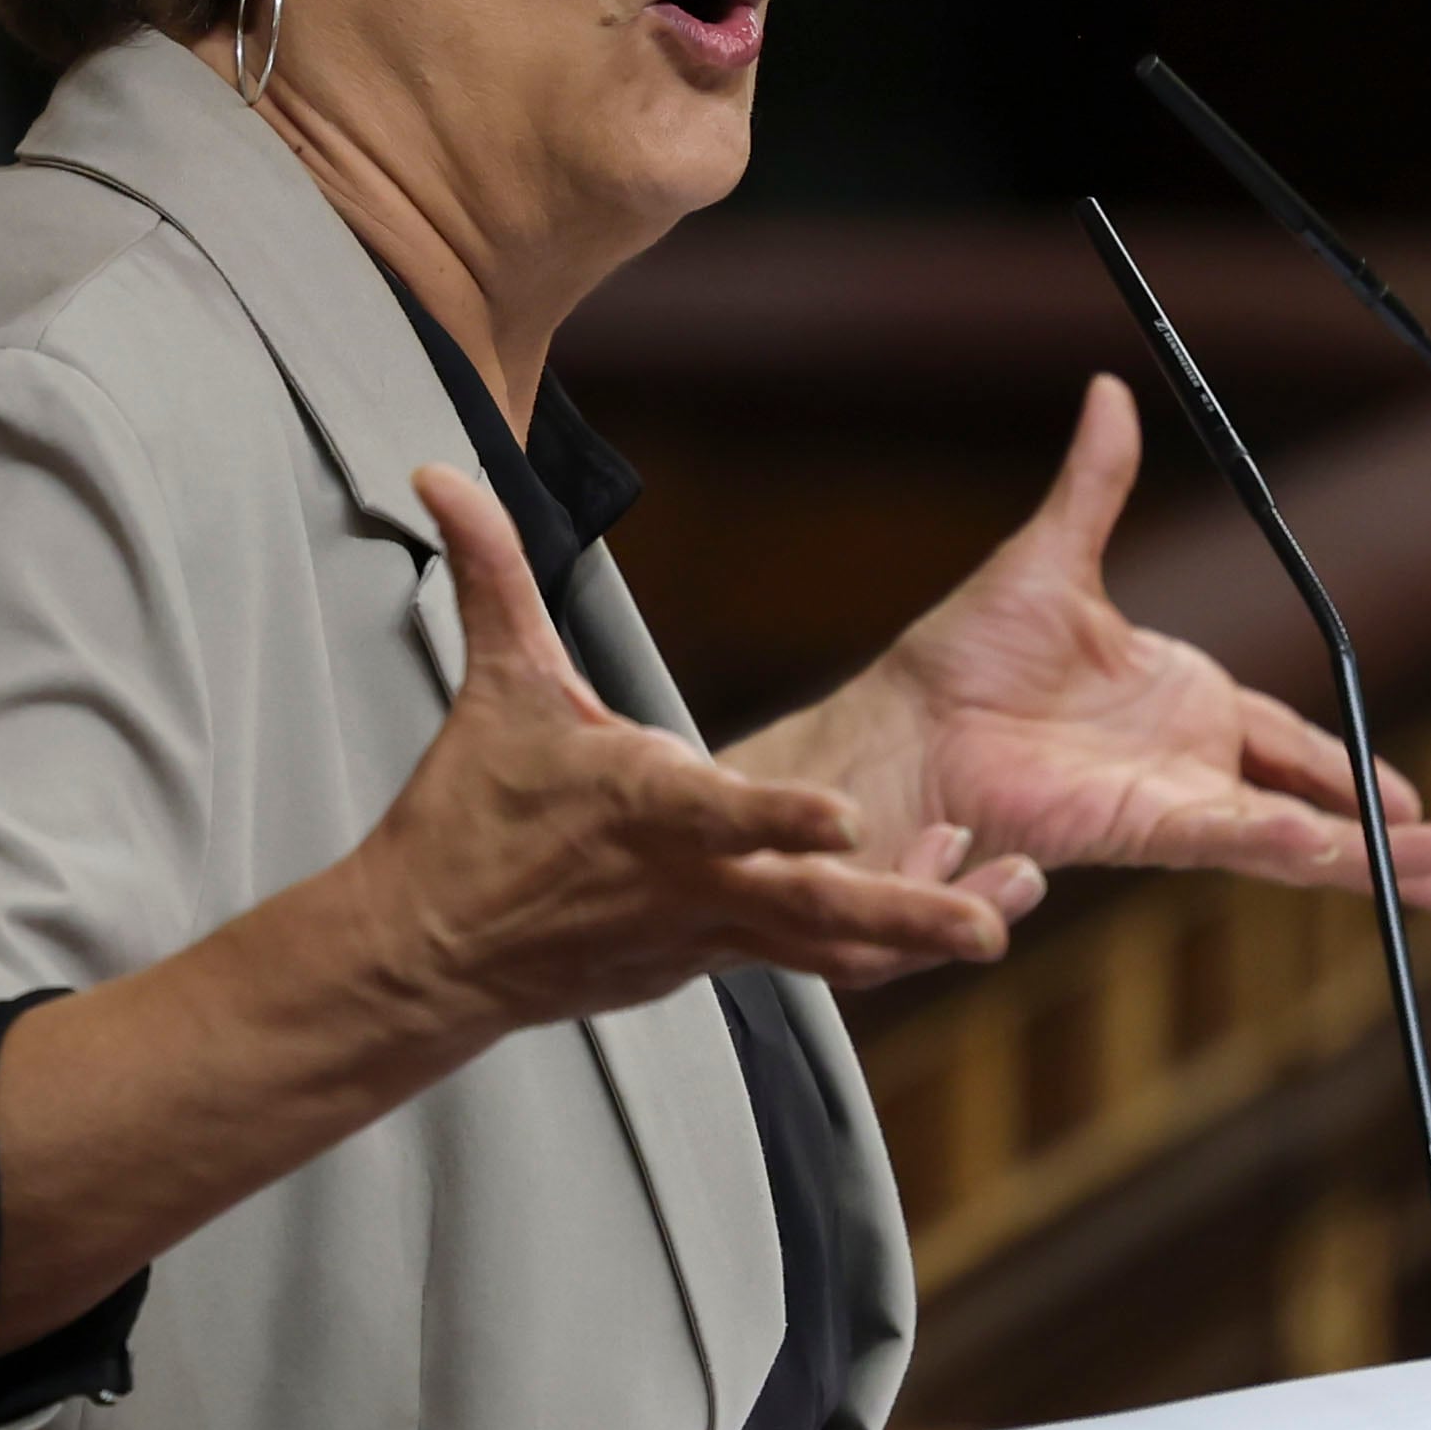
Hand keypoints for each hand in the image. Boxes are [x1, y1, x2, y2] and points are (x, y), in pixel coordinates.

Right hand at [345, 466, 1036, 1028]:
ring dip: (911, 934)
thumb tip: (439, 469)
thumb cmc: (471, 811)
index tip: (845, 816)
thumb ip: (490, 571)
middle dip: (899, 911)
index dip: (778, 815)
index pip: (717, 811)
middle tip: (987, 931)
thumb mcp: (496, 684)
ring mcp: (706, 931)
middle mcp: (686, 878)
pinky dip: (877, 946)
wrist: (434, 950)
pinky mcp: (715, 960)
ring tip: (995, 931)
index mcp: (638, 804)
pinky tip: (951, 918)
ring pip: (823, 947)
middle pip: (805, 908)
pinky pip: (808, 959)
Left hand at [752, 377, 1430, 912]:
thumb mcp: (1049, 557)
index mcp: (1178, 697)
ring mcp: (1171, 801)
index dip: (1347, 771)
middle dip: (1392, 839)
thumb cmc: (957, 660)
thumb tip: (1109, 391)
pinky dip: (1298, 846)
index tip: (1404, 801)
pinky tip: (1358, 859)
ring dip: (1376, 860)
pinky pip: (1239, 837)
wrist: (902, 726)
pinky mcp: (1145, 829)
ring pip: (1296, 838)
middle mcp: (1184, 761)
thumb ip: (1096, 482)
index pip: (1288, 740)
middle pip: (1314, 804)